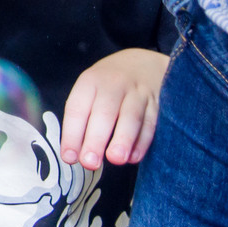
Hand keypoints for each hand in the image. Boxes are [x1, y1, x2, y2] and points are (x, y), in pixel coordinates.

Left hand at [60, 47, 165, 168]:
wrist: (143, 64)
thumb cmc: (108, 86)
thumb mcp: (89, 90)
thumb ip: (82, 120)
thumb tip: (75, 155)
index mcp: (90, 82)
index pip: (78, 108)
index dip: (72, 134)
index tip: (69, 157)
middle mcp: (114, 84)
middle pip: (105, 112)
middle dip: (96, 139)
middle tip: (90, 162)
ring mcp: (138, 93)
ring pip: (131, 117)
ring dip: (123, 140)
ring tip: (115, 159)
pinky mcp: (158, 102)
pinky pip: (151, 123)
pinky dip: (143, 142)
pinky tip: (134, 157)